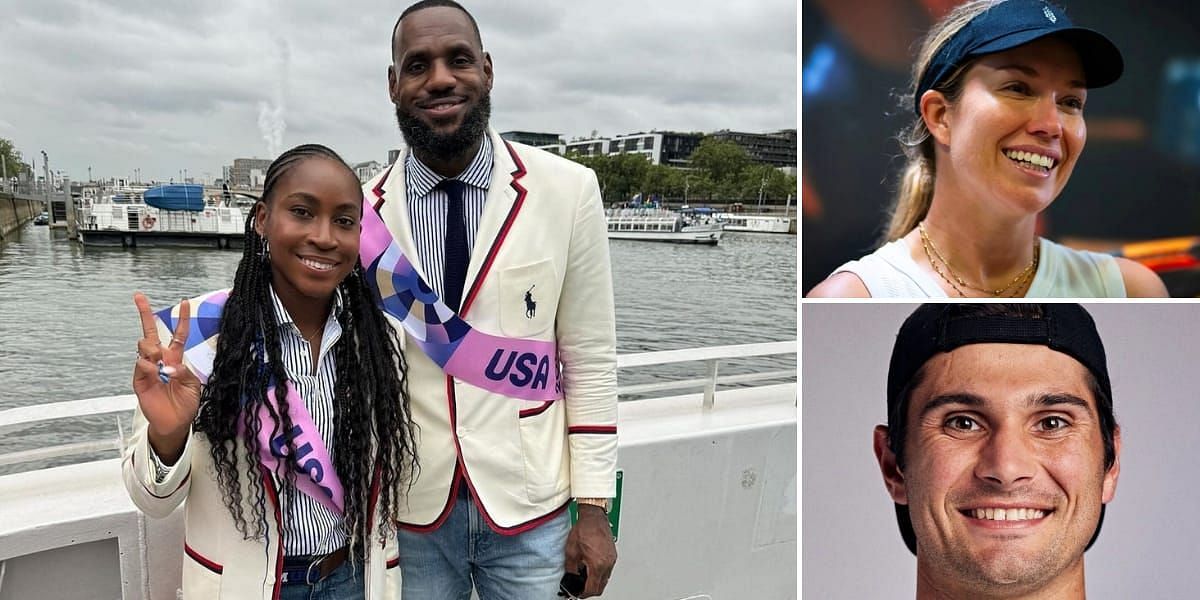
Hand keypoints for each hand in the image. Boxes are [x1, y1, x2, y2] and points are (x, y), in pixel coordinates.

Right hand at [132, 292, 200, 463]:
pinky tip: (155, 370)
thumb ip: (185, 372)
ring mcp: (148, 369)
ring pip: (144, 346)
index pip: (178, 335)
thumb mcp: (193, 385)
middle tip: (139, 297)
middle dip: (145, 314)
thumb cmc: (185, 403)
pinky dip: (148, 365)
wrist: (175, 423)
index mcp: (175, 358)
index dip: (181, 319)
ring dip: (151, 347)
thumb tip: (172, 365)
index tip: (184, 302)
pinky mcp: (140, 380)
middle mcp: (160, 360)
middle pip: (150, 333)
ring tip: (159, 358)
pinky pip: (141, 366)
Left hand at [563, 504, 616, 596]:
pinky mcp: (613, 555)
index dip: (583, 594)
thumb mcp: (571, 551)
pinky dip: (600, 573)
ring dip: (595, 581)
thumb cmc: (584, 529)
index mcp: (597, 564)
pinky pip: (608, 570)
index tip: (578, 593)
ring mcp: (612, 559)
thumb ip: (571, 569)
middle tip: (580, 588)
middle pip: (601, 587)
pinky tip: (591, 567)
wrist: (594, 517)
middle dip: (590, 589)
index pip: (593, 588)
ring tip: (585, 576)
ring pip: (605, 579)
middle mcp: (607, 563)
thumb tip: (570, 578)